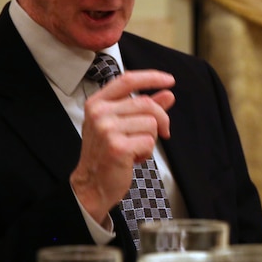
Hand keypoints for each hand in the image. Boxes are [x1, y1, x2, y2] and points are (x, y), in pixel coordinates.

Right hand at [70, 70, 175, 222]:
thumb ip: (144, 108)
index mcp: (97, 103)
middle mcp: (99, 113)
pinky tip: (133, 158)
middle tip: (162, 133)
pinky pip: (149, 141)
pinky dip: (147, 152)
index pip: (128, 80)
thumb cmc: (107, 153)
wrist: (92, 184)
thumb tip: (168, 94)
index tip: (169, 80)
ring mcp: (106, 129)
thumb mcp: (122, 125)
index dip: (151, 77)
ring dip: (151, 139)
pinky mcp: (117, 147)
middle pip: (146, 104)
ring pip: (151, 123)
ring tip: (136, 148)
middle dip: (161, 119)